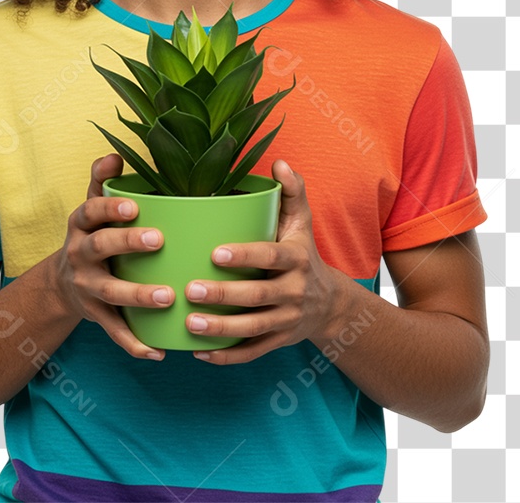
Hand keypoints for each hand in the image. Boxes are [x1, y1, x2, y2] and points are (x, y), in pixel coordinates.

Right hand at [52, 153, 174, 359]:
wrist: (62, 284)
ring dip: (138, 296)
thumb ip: (102, 181)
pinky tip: (159, 351)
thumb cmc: (92, 234)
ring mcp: (87, 288)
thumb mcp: (91, 207)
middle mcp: (80, 255)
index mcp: (81, 225)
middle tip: (158, 240)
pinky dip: (135, 344)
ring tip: (168, 297)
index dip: (110, 208)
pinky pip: (115, 331)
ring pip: (111, 293)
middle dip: (128, 243)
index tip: (135, 206)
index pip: (91, 211)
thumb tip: (114, 155)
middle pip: (101, 247)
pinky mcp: (96, 316)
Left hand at [183, 159, 345, 363]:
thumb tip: (279, 162)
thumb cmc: (302, 253)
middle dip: (223, 296)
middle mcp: (294, 291)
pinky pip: (253, 352)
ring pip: (253, 329)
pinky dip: (227, 356)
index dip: (244, 256)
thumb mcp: (302, 221)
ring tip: (189, 323)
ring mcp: (287, 320)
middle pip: (257, 297)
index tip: (214, 253)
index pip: (269, 257)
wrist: (330, 303)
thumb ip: (292, 191)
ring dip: (220, 329)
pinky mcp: (279, 342)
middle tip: (189, 290)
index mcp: (296, 258)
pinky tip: (198, 352)